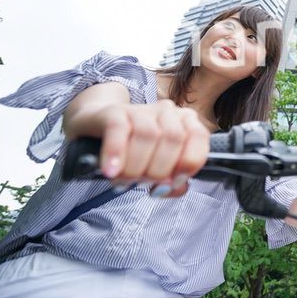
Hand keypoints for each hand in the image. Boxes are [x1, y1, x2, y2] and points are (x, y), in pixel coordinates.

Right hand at [88, 100, 209, 196]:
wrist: (97, 127)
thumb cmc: (135, 151)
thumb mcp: (158, 167)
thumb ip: (172, 182)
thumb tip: (171, 188)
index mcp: (185, 122)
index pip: (199, 137)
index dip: (189, 163)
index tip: (172, 182)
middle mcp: (167, 111)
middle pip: (173, 138)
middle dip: (158, 169)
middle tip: (141, 182)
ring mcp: (140, 109)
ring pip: (148, 134)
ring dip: (136, 166)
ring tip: (123, 180)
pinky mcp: (113, 112)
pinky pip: (118, 129)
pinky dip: (116, 153)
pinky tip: (111, 171)